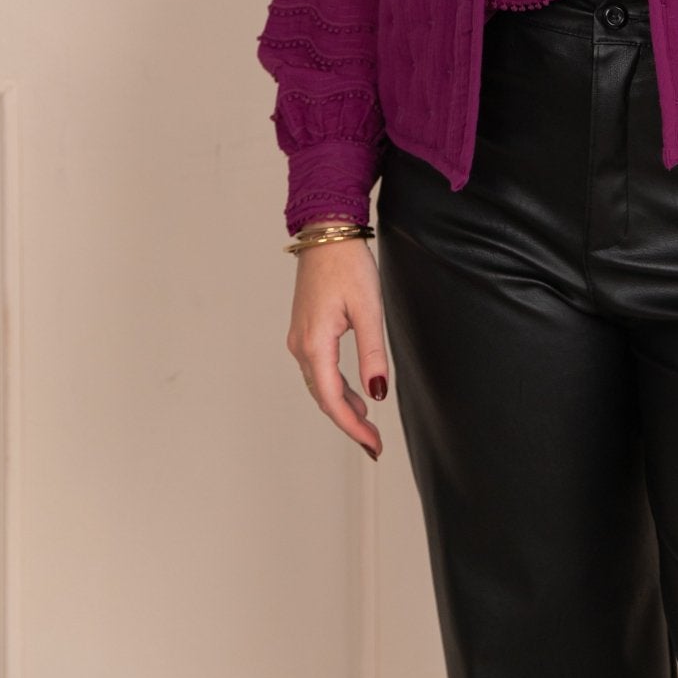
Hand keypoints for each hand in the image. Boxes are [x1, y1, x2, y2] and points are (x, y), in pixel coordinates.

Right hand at [286, 232, 389, 461]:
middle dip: (349, 423)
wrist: (326, 232)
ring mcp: (299, 337)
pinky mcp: (304, 329)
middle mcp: (301, 345)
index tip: (373, 445)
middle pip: (324, 397)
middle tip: (374, 443)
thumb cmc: (347, 264)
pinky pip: (318, 369)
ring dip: (343, 406)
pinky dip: (336, 387)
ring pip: (320, 384)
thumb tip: (378, 394)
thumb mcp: (368, 309)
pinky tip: (354, 392)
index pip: (333, 400)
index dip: (353, 428)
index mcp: (315, 344)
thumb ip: (373, 353)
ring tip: (367, 423)